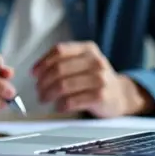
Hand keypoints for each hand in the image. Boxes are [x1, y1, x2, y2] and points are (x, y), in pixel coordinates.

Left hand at [33, 41, 151, 117]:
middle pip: (59, 69)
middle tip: (38, 90)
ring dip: (49, 94)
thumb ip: (64, 61)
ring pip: (63, 85)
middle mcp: (95, 61)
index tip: (34, 73)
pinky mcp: (101, 96)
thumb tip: (37, 71)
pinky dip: (61, 105)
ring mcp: (100, 79)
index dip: (43, 62)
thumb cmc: (95, 78)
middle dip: (43, 81)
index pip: (59, 50)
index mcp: (88, 49)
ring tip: (44, 98)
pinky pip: (72, 101)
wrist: (121, 95)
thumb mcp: (83, 62)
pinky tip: (59, 106)